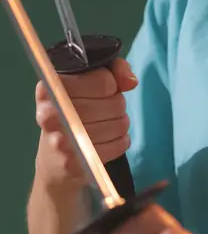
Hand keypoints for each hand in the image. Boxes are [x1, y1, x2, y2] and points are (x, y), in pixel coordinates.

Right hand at [35, 58, 137, 186]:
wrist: (52, 160)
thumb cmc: (73, 112)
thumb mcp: (87, 81)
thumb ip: (113, 70)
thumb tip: (130, 81)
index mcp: (50, 87)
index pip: (103, 81)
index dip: (111, 84)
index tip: (105, 89)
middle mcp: (50, 113)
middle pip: (113, 104)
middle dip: (117, 105)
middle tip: (107, 109)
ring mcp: (60, 140)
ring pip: (118, 125)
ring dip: (120, 123)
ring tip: (107, 123)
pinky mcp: (74, 163)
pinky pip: (117, 146)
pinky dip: (120, 141)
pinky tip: (107, 139)